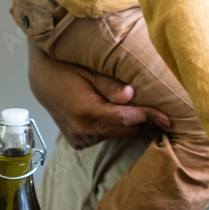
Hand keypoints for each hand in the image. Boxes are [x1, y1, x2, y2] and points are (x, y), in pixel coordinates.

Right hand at [27, 41, 170, 147]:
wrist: (41, 78)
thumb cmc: (66, 67)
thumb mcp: (89, 70)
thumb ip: (109, 85)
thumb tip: (131, 95)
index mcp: (84, 110)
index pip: (125, 118)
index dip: (148, 116)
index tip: (167, 118)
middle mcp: (81, 129)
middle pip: (125, 131)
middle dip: (138, 119)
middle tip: (144, 102)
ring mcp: (78, 138)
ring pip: (117, 135)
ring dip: (124, 122)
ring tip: (118, 101)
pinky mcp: (77, 142)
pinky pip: (104, 137)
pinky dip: (111, 126)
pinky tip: (105, 110)